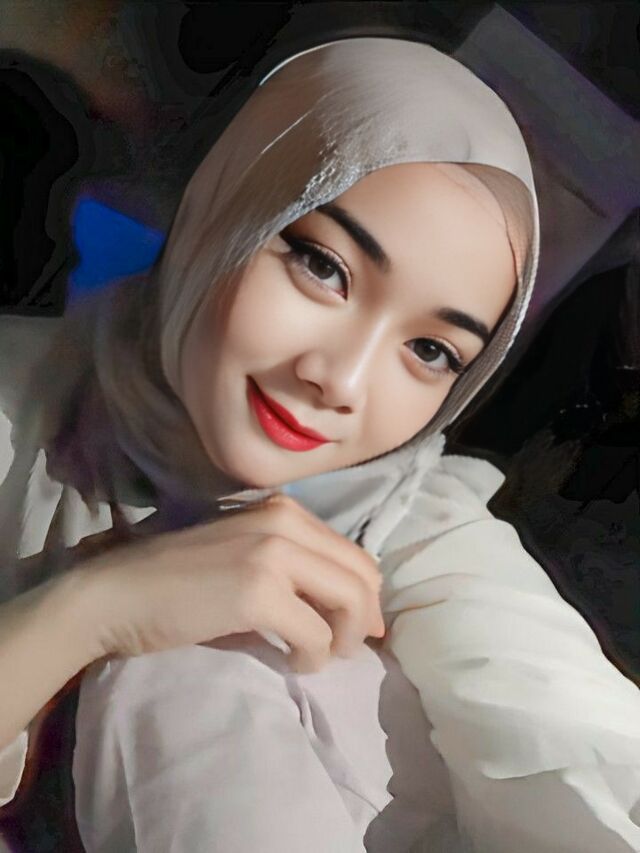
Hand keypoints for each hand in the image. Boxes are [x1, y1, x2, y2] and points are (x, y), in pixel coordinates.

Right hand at [76, 494, 384, 672]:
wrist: (119, 591)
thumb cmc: (177, 578)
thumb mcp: (244, 552)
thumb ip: (291, 563)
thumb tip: (345, 603)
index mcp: (284, 510)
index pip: (353, 552)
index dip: (366, 595)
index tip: (357, 628)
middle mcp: (286, 521)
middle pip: (362, 575)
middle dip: (364, 618)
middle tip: (346, 650)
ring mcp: (273, 553)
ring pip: (351, 601)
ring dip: (344, 639)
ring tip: (320, 657)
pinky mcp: (258, 591)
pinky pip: (316, 634)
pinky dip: (314, 657)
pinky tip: (296, 664)